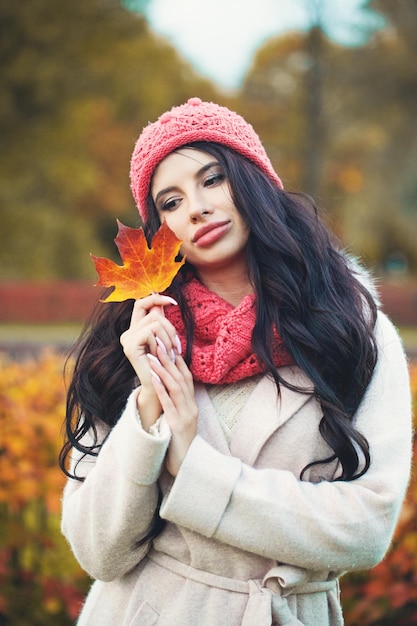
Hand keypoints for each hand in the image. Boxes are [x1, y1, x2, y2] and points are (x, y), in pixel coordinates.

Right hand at [120, 293, 181, 429]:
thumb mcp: (165, 339)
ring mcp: (126, 340)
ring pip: (155, 323)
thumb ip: (161, 321)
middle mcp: (128, 333)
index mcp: (135, 329)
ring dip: (168, 338)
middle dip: (170, 328)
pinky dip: (160, 343)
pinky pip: (150, 332)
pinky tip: (160, 356)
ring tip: (170, 353)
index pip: (141, 303)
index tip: (173, 302)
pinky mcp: (129, 346)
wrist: (160, 387)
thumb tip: (162, 299)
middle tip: (176, 346)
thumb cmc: (165, 365)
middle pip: (154, 315)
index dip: (156, 298)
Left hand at [147, 347, 197, 476]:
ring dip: (164, 369)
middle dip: (169, 358)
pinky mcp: (178, 425)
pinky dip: (161, 388)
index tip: (168, 343)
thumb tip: (165, 388)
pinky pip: (169, 403)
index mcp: (192, 404)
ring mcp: (187, 415)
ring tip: (153, 355)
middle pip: (182, 377)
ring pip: (177, 386)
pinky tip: (152, 377)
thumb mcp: (179, 420)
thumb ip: (175, 404)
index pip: (187, 376)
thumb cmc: (179, 443)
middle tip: (158, 341)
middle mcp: (192, 406)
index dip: (178, 359)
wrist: (187, 466)